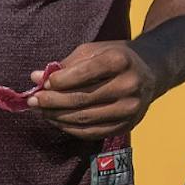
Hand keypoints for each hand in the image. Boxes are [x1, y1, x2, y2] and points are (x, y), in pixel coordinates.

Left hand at [25, 40, 164, 139]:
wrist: (151, 71)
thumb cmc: (115, 58)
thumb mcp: (93, 51)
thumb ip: (66, 65)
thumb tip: (36, 78)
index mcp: (119, 61)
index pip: (82, 74)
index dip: (58, 81)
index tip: (42, 83)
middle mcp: (128, 85)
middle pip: (81, 99)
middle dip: (52, 101)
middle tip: (33, 101)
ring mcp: (130, 108)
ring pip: (84, 118)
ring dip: (57, 117)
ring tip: (42, 111)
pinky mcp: (128, 124)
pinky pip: (93, 132)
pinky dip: (70, 129)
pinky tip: (58, 121)